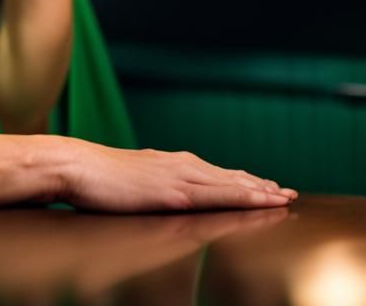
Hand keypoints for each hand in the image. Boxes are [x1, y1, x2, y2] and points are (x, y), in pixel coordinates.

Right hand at [63, 141, 297, 212]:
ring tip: (283, 198)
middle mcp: (181, 165)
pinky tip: (260, 200)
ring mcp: (180, 177)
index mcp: (172, 164)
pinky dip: (244, 196)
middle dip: (260, 185)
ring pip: (230, 184)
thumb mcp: (133, 182)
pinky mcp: (175, 192)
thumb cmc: (98, 179)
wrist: (78, 167)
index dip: (242, 181)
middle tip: (287, 192)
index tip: (265, 187)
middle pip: (229, 177)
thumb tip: (160, 196)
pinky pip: (218, 195)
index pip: (215, 174)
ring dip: (260, 191)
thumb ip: (152, 186)